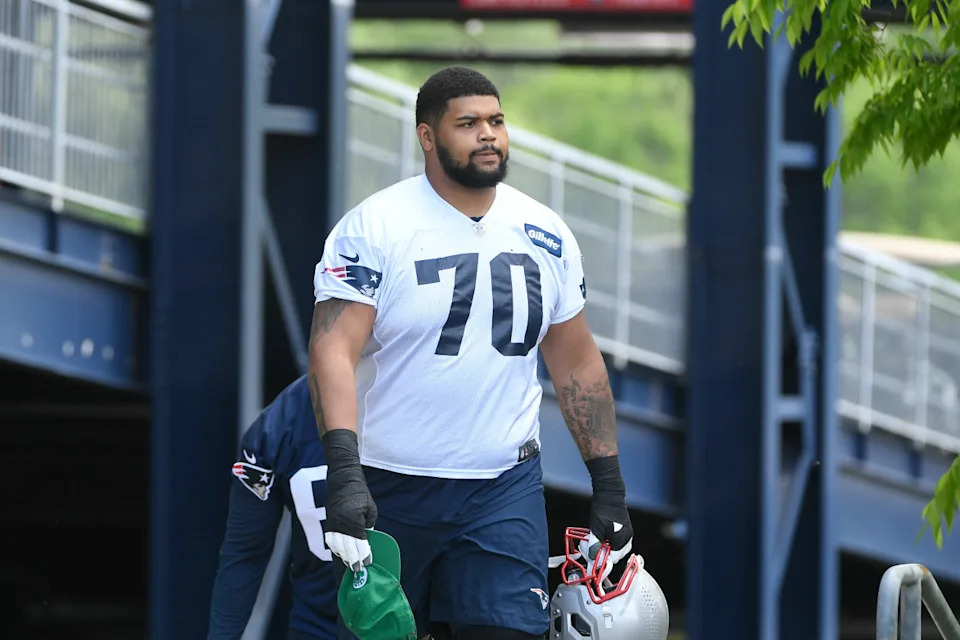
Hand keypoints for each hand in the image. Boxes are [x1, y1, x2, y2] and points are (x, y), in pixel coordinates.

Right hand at [322, 429, 377, 571]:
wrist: (342, 478)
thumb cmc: (359, 492)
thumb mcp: (370, 508)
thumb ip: (368, 525)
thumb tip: (367, 540)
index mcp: (353, 520)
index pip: (359, 543)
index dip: (364, 555)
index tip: (368, 564)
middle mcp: (341, 524)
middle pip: (347, 549)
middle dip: (353, 561)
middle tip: (358, 571)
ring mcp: (332, 524)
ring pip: (337, 547)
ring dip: (344, 558)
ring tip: (350, 566)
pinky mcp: (328, 523)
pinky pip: (331, 541)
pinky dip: (336, 550)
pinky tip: (341, 555)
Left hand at [587, 493, 633, 566]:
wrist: (609, 494)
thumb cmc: (604, 508)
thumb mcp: (596, 529)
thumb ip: (595, 546)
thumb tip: (593, 559)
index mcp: (622, 540)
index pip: (613, 559)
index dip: (602, 560)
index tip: (593, 558)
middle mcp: (627, 538)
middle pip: (615, 555)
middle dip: (604, 554)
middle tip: (593, 548)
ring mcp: (627, 533)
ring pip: (616, 549)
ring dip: (606, 548)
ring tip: (597, 540)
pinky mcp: (625, 529)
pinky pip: (618, 542)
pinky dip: (609, 542)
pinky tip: (602, 537)